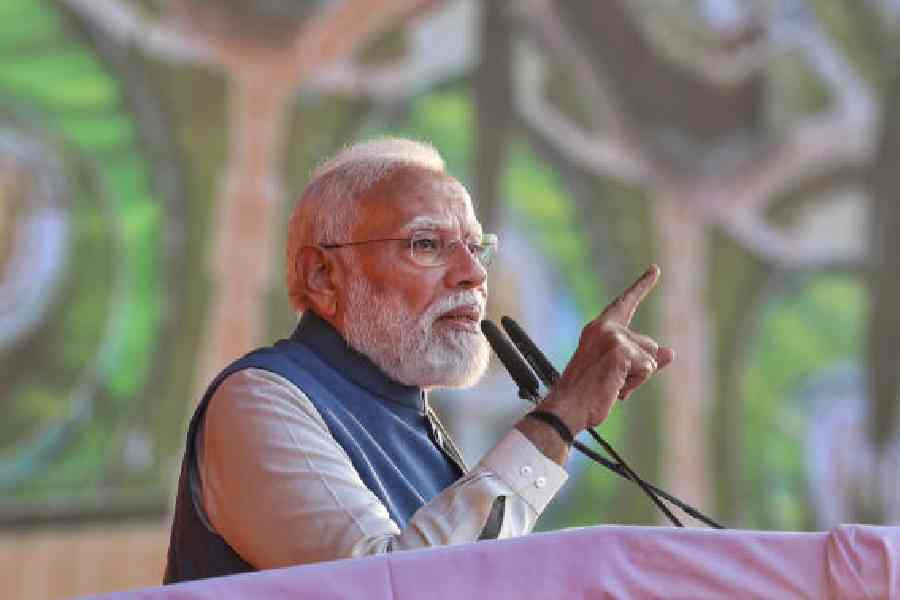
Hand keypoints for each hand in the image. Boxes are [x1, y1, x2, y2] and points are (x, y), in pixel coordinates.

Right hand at [538, 264, 673, 432]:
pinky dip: (635, 383)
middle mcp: (604, 327)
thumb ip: (644, 360)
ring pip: (650, 358)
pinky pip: (647, 369)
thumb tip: (671, 352)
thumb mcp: (619, 372)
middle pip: (648, 344)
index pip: (625, 303)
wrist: (566, 408)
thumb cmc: (588, 394)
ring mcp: (612, 338)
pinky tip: (614, 387)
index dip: (642, 286)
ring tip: (610, 384)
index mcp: (598, 329)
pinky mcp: (620, 351)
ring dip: (637, 378)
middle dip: (640, 369)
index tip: (655, 268)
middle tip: (611, 382)